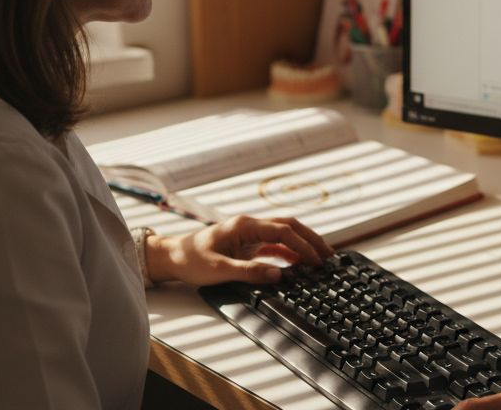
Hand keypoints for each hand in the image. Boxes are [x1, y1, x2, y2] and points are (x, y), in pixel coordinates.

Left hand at [147, 215, 333, 285]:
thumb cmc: (190, 260)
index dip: (303, 244)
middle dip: (311, 239)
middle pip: (289, 226)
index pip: (282, 231)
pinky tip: (299, 264)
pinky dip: (289, 253)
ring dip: (302, 245)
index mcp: (244, 226)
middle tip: (329, 255)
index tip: (317, 259)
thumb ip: (249, 271)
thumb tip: (278, 273)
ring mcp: (249, 235)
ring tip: (321, 259)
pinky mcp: (246, 246)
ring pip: (284, 235)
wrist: (171, 257)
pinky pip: (274, 246)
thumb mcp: (218, 269)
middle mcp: (249, 226)